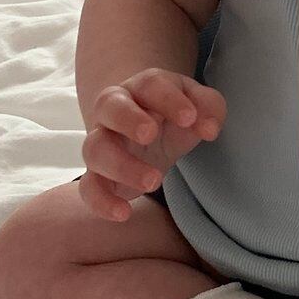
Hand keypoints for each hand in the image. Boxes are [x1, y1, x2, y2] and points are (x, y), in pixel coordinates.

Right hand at [80, 68, 227, 221]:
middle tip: (151, 135)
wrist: (149, 131)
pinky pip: (89, 187)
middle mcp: (115, 110)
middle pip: (109, 106)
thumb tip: (209, 128)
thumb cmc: (175, 114)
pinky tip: (124, 213)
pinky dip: (101, 201)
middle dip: (128, 119)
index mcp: (143, 88)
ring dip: (121, 165)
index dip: (169, 100)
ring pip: (95, 149)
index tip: (190, 118)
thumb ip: (209, 107)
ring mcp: (103, 142)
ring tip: (154, 181)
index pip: (151, 85)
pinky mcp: (98, 175)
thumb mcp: (199, 105)